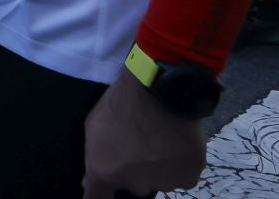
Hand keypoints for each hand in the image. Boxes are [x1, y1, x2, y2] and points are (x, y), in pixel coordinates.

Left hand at [81, 71, 205, 198]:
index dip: (100, 195)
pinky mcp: (189, 177)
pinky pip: (181, 175)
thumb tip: (89, 182)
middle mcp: (136, 185)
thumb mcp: (93, 125)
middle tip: (138, 145)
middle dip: (134, 171)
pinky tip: (175, 142)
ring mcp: (164, 183)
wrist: (161, 90)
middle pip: (134, 185)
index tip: (107, 187)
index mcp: (106, 172)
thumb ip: (93, 156)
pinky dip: (179, 164)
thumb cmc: (121, 103)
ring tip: (159, 139)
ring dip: (158, 167)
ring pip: (160, 180)